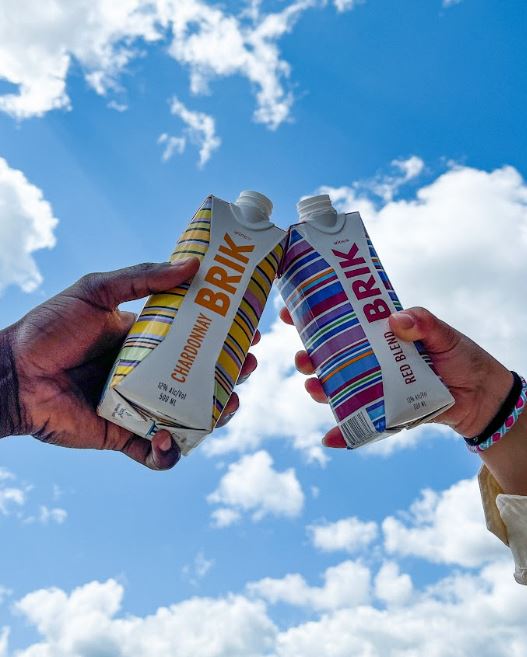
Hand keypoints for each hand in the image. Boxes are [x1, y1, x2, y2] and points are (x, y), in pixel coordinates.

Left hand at [0, 259, 257, 469]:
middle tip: (248, 364)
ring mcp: (140, 406)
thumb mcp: (96, 290)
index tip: (249, 328)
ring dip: (216, 414)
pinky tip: (171, 436)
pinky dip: (171, 452)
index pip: (197, 338)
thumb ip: (141, 277)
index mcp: (147, 340)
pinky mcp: (124, 437)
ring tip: (228, 403)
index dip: (225, 336)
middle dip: (232, 374)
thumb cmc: (48, 328)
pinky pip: (158, 453)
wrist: (11, 374)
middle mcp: (149, 374)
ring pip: (190, 416)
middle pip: (202, 378)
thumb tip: (192, 265)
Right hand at [280, 306, 513, 447]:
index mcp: (378, 335)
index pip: (341, 322)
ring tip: (314, 388)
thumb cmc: (461, 356)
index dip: (312, 316)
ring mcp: (374, 386)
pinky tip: (330, 438)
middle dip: (308, 358)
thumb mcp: (443, 334)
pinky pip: (358, 423)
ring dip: (320, 390)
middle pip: (329, 358)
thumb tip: (397, 320)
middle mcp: (370, 359)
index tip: (288, 313)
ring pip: (337, 388)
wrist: (482, 396)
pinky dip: (343, 433)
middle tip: (303, 358)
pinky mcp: (383, 412)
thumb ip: (424, 323)